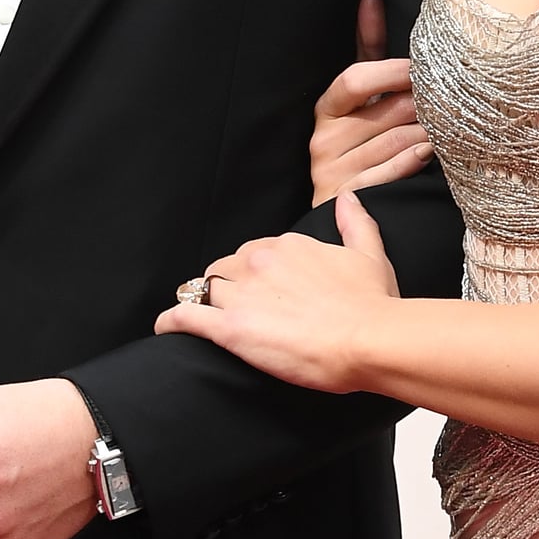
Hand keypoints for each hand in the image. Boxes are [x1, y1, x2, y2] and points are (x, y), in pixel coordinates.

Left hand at [154, 189, 398, 390]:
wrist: (369, 341)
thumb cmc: (373, 304)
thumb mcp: (370, 255)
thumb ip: (355, 223)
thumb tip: (348, 198)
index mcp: (288, 245)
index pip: (255, 252)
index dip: (254, 272)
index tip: (262, 290)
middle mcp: (260, 262)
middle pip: (225, 269)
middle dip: (227, 287)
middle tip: (238, 309)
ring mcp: (242, 295)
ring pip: (205, 290)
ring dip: (202, 303)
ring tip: (202, 320)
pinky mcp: (230, 328)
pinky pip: (186, 317)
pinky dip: (171, 321)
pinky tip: (165, 327)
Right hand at [310, 0, 429, 205]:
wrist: (342, 208)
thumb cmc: (358, 142)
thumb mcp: (359, 96)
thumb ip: (367, 51)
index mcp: (326, 108)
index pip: (354, 79)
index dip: (391, 71)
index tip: (420, 68)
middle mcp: (324, 139)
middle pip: (388, 110)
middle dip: (421, 105)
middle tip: (448, 99)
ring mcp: (334, 171)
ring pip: (397, 140)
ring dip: (427, 132)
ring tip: (445, 127)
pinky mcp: (350, 196)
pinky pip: (393, 171)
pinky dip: (415, 160)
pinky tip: (429, 152)